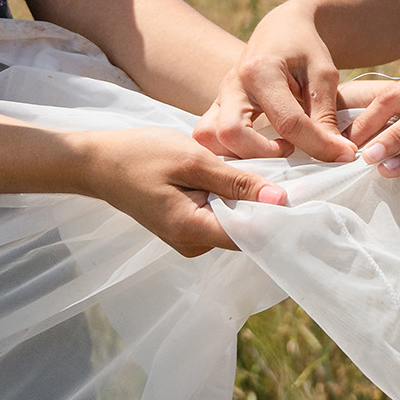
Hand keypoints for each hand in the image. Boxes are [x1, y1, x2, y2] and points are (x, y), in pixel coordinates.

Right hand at [79, 126, 287, 256]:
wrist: (98, 162)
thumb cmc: (141, 156)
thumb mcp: (193, 161)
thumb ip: (237, 183)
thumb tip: (280, 201)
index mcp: (193, 231)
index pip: (251, 237)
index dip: (278, 217)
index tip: (300, 193)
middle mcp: (193, 244)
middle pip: (245, 231)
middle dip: (263, 203)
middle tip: (279, 169)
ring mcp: (188, 238)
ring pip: (234, 221)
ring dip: (245, 197)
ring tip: (251, 167)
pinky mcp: (186, 226)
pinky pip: (219, 215)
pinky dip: (228, 196)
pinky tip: (228, 174)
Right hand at [197, 0, 353, 160]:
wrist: (280, 28)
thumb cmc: (305, 48)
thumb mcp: (323, 74)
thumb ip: (326, 114)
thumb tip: (338, 154)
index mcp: (261, 71)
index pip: (288, 122)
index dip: (318, 145)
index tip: (344, 156)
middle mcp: (233, 85)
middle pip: (232, 133)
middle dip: (264, 153)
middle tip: (292, 151)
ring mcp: (220, 96)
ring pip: (209, 137)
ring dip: (240, 154)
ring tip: (274, 152)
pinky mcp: (218, 107)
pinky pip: (209, 135)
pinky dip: (230, 151)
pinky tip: (259, 153)